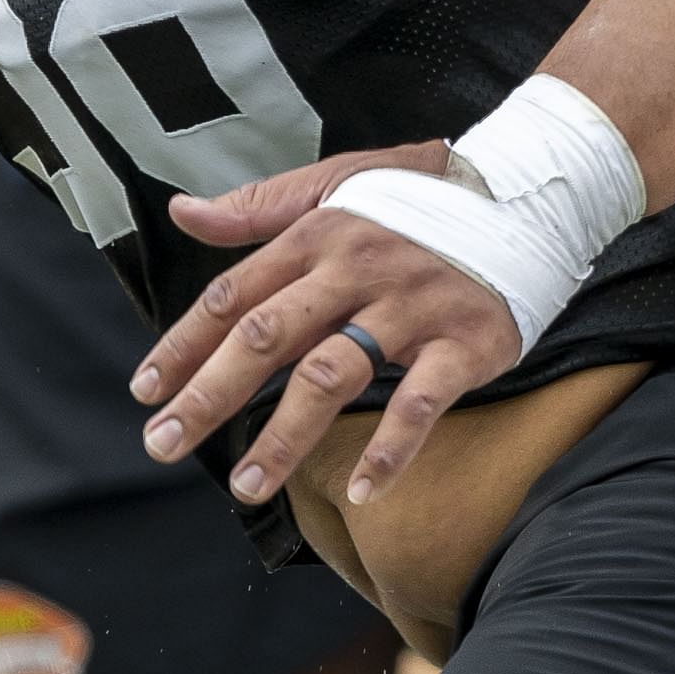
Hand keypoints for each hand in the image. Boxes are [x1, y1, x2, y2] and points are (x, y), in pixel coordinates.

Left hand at [134, 145, 526, 509]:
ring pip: (333, 375)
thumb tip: (183, 213)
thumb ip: (259, 208)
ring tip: (246, 485)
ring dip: (284, 436)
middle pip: (268, 338)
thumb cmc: (422, 197)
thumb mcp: (337, 182)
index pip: (235, 296)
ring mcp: (411, 308)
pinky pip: (420, 402)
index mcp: (318, 235)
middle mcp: (356, 269)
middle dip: (209, 396)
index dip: (184, 345)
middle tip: (162, 445)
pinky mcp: (464, 342)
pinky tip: (361, 491)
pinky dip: (391, 449)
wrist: (530, 193)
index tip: (144, 392)